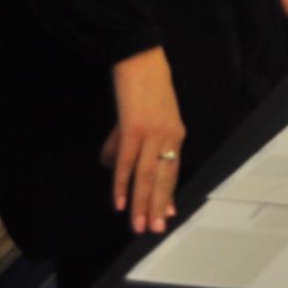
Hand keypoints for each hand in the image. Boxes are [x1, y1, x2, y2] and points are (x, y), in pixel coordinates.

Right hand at [101, 46, 185, 234]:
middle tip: (154, 230)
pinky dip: (122, 184)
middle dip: (157, 206)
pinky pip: (127, 162)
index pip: (173, 169)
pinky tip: (118, 202)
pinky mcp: (133, 128)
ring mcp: (152, 132)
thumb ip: (128, 143)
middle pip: (163, 177)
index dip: (168, 193)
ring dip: (141, 203)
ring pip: (147, 175)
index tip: (167, 215)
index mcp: (176, 132)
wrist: (140, 57)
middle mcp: (169, 135)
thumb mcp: (141, 117)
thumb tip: (111, 167)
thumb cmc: (142, 85)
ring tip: (138, 225)